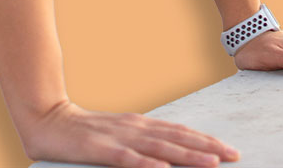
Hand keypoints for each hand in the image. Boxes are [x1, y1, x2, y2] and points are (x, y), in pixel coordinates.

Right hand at [23, 100, 238, 167]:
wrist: (48, 119)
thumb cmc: (85, 133)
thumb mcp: (119, 136)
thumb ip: (142, 143)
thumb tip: (170, 155)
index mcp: (141, 125)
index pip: (181, 132)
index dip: (206, 140)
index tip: (229, 150)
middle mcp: (136, 128)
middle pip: (178, 138)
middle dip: (208, 148)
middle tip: (234, 156)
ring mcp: (119, 138)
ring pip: (160, 149)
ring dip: (187, 156)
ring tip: (212, 163)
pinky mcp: (100, 150)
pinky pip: (127, 159)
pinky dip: (146, 165)